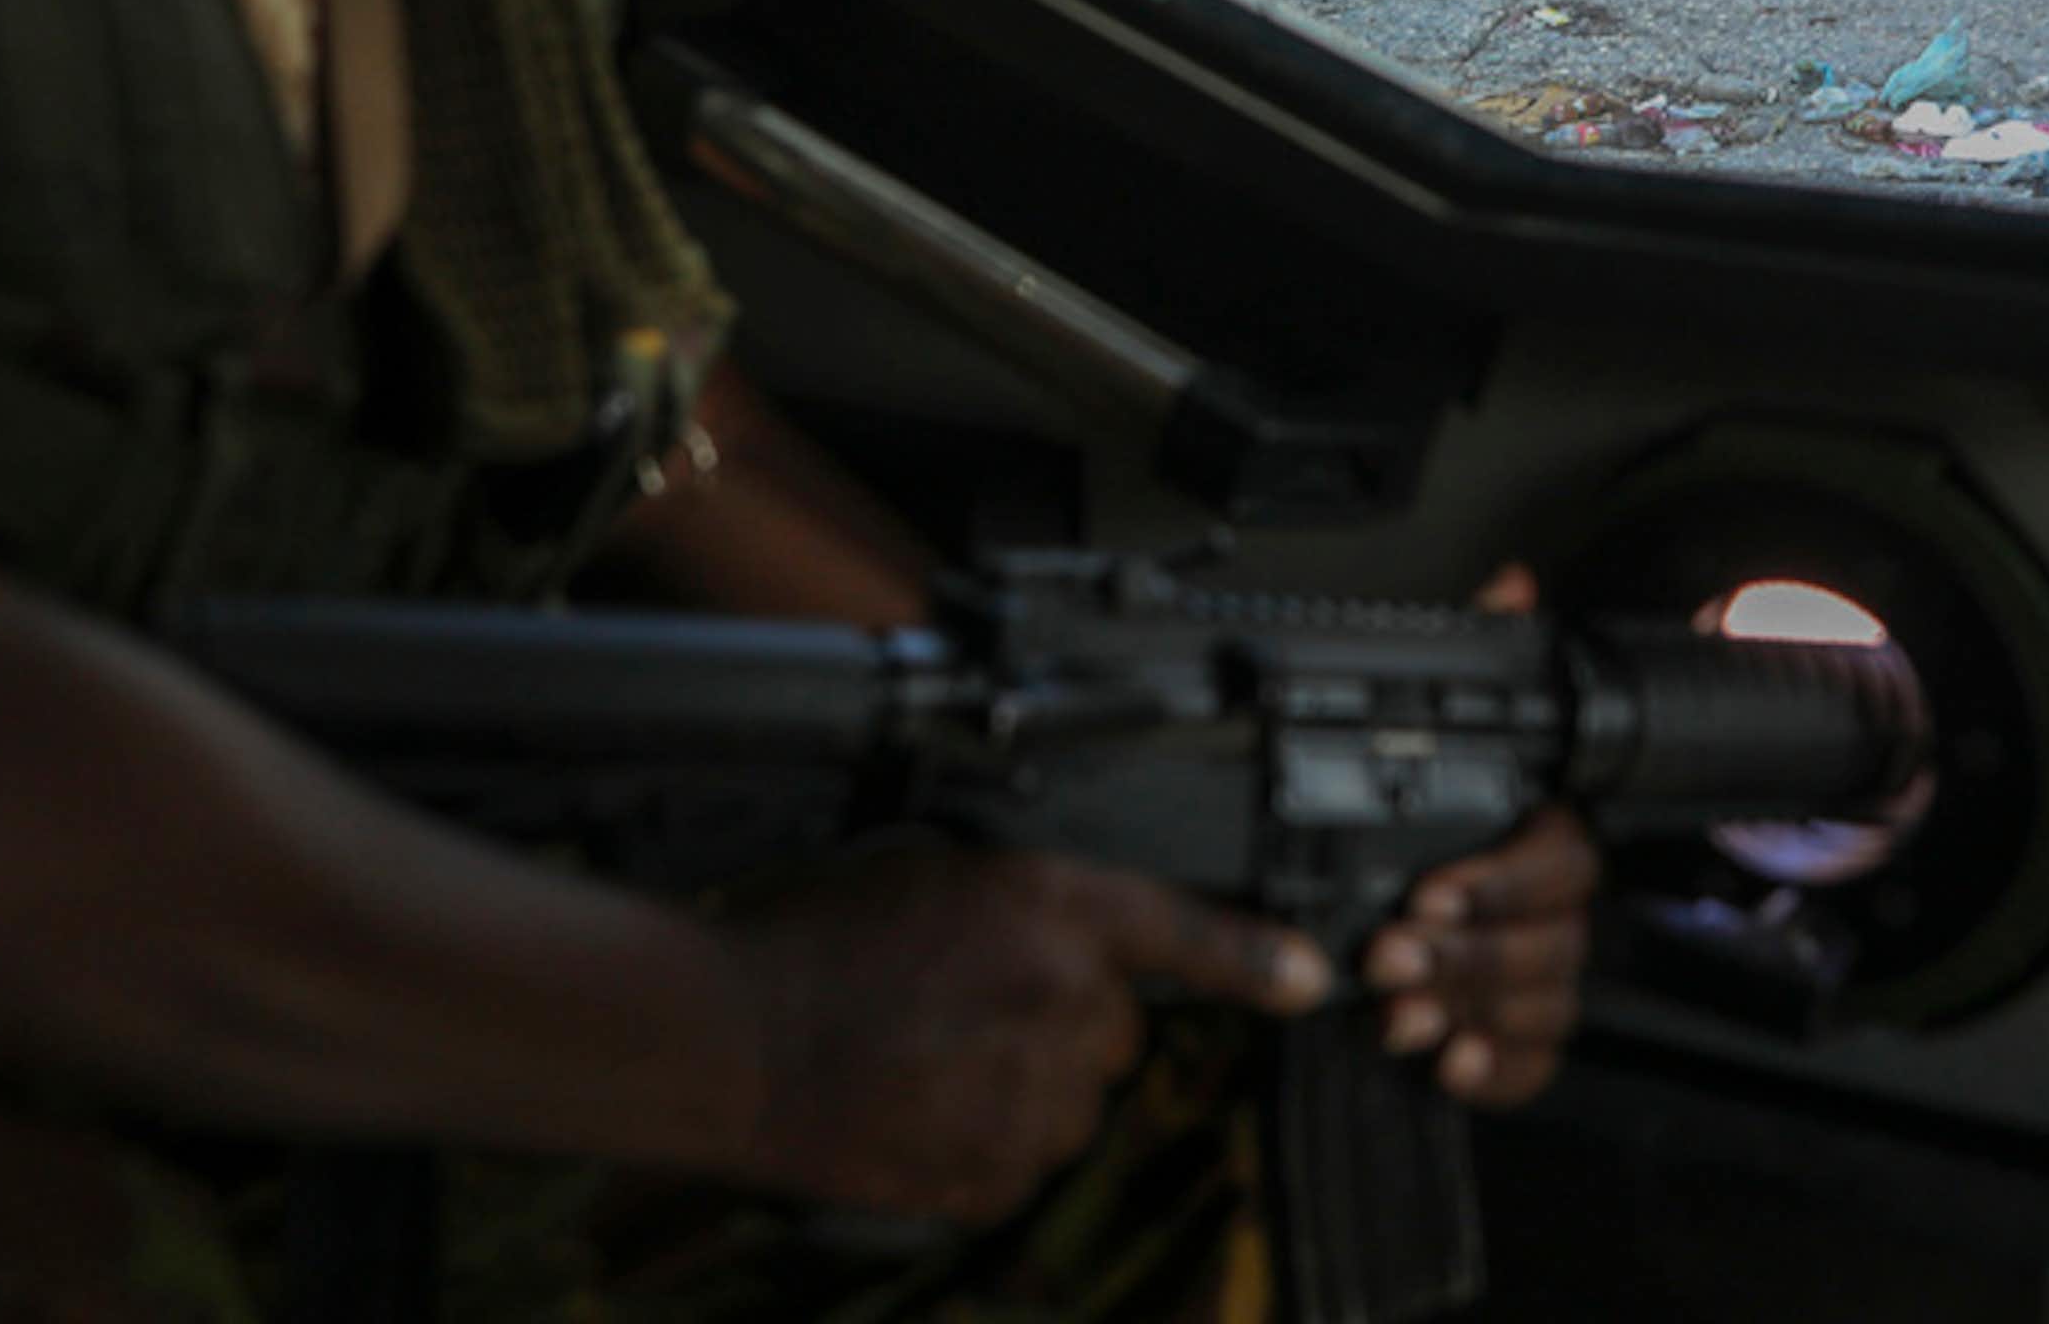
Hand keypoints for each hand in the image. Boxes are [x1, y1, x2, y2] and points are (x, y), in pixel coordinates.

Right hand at [719, 844, 1331, 1222]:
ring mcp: (1033, 1096)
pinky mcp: (998, 1173)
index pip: (1181, 931)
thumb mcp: (938, 874)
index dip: (1252, 957)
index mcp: (1046, 906)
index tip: (1311, 980)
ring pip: (1072, 1099)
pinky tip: (920, 1102)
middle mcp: (1060, 998)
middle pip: (1117, 1028)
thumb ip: (1029, 907)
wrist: (736, 1035)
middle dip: (1065, 1018)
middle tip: (975, 1003)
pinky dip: (987, 1138)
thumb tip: (1076, 947)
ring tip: (932, 1054)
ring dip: (1026, 1082)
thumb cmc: (818, 937)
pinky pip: (1026, 1158)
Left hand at [1361, 564, 1600, 1107]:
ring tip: (1397, 1013)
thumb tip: (1510, 581)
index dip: (1502, 880)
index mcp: (1539, 830)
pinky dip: (1496, 1070)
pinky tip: (1447, 1063)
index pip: (1562, 858)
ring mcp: (1542, 973)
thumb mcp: (1424, 719)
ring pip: (1542, 1002)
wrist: (1362, 897)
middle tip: (1390, 953)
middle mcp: (1552, 905)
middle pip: (1552, 940)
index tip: (1431, 892)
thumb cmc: (1414, 802)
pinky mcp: (1518, 1034)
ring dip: (1468, 1010)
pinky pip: (1536, 1063)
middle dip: (1468, 953)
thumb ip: (1472, 655)